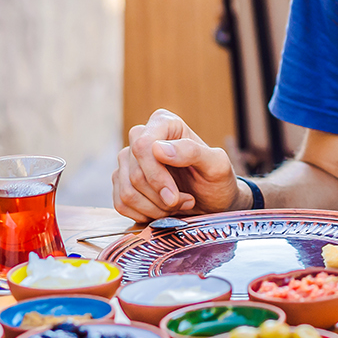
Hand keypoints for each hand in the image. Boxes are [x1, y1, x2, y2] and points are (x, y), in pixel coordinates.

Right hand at [112, 109, 240, 220]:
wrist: (213, 202)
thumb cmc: (217, 180)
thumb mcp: (217, 165)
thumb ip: (192, 152)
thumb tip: (158, 148)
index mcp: (164, 123)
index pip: (143, 146)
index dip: (156, 176)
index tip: (174, 196)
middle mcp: (141, 137)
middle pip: (135, 174)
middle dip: (161, 197)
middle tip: (186, 201)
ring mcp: (128, 160)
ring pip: (127, 192)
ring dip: (155, 208)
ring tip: (178, 205)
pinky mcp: (121, 181)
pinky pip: (120, 204)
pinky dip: (144, 214)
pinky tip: (163, 211)